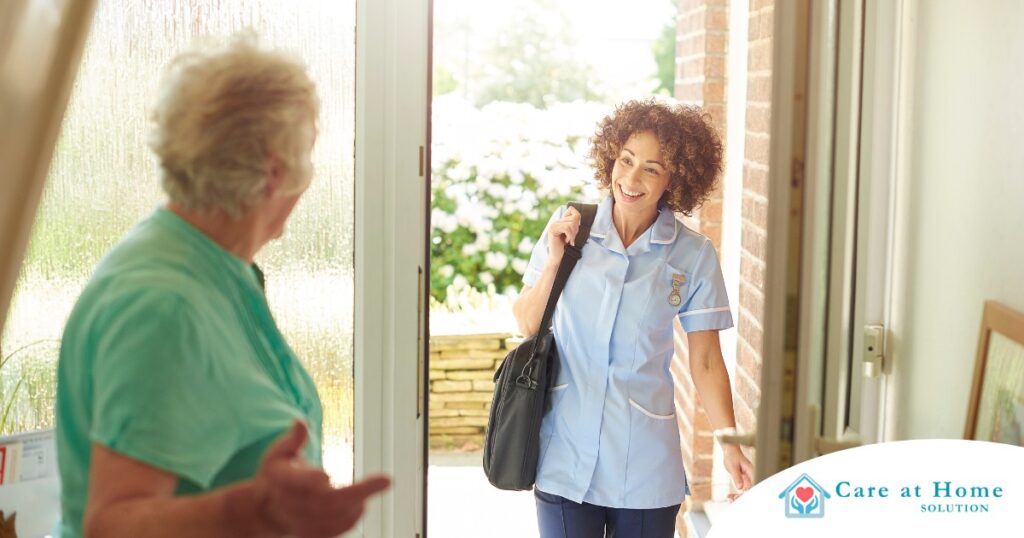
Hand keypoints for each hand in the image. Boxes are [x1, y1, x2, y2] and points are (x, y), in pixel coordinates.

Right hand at [254, 422, 390, 537]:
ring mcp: (298, 521)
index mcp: (279, 478)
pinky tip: (361, 507)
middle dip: (358, 491)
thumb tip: (300, 421)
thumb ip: (294, 438)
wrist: (267, 507)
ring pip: (332, 518)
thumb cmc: (278, 472)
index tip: (327, 475)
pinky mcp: (309, 533)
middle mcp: (288, 502)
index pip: (295, 481)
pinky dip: (350, 520)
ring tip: (374, 488)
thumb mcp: (280, 451)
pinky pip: (331, 532)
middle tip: (386, 480)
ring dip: (357, 504)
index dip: (309, 480)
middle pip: (325, 501)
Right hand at [546, 206, 580, 265]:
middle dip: (576, 229)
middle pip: (574, 217)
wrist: (558, 258)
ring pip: (571, 223)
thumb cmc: (567, 248)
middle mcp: (556, 221)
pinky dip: (570, 236)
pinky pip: (567, 228)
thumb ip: (574, 223)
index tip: (575, 231)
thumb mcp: (573, 233)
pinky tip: (567, 241)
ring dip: (573, 234)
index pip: (572, 209)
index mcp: (561, 221)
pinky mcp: (552, 230)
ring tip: (569, 240)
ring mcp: (553, 225)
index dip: (577, 219)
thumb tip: (577, 216)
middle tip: (571, 238)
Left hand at [723, 445, 753, 500]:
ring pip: (746, 492)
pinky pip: (742, 490)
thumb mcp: (733, 467)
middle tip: (732, 499)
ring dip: (739, 497)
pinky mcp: (743, 481)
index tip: (741, 497)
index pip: (754, 485)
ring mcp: (748, 479)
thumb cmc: (732, 456)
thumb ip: (737, 477)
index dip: (749, 493)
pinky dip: (736, 494)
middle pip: (751, 490)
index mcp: (751, 472)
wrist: (730, 451)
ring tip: (729, 498)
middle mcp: (752, 476)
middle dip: (742, 497)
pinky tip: (729, 496)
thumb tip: (740, 488)